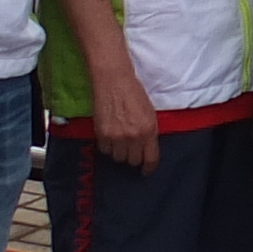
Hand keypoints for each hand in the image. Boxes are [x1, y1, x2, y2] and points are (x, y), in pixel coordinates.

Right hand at [89, 58, 161, 174]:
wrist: (114, 81)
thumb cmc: (134, 93)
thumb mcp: (149, 114)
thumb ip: (149, 132)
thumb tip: (147, 148)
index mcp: (149, 131)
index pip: (150, 159)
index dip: (148, 168)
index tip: (146, 170)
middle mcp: (133, 137)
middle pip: (132, 161)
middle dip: (133, 157)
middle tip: (131, 149)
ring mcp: (116, 137)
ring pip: (118, 157)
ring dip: (119, 152)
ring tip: (119, 140)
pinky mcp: (102, 134)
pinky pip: (105, 150)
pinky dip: (107, 146)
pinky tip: (109, 136)